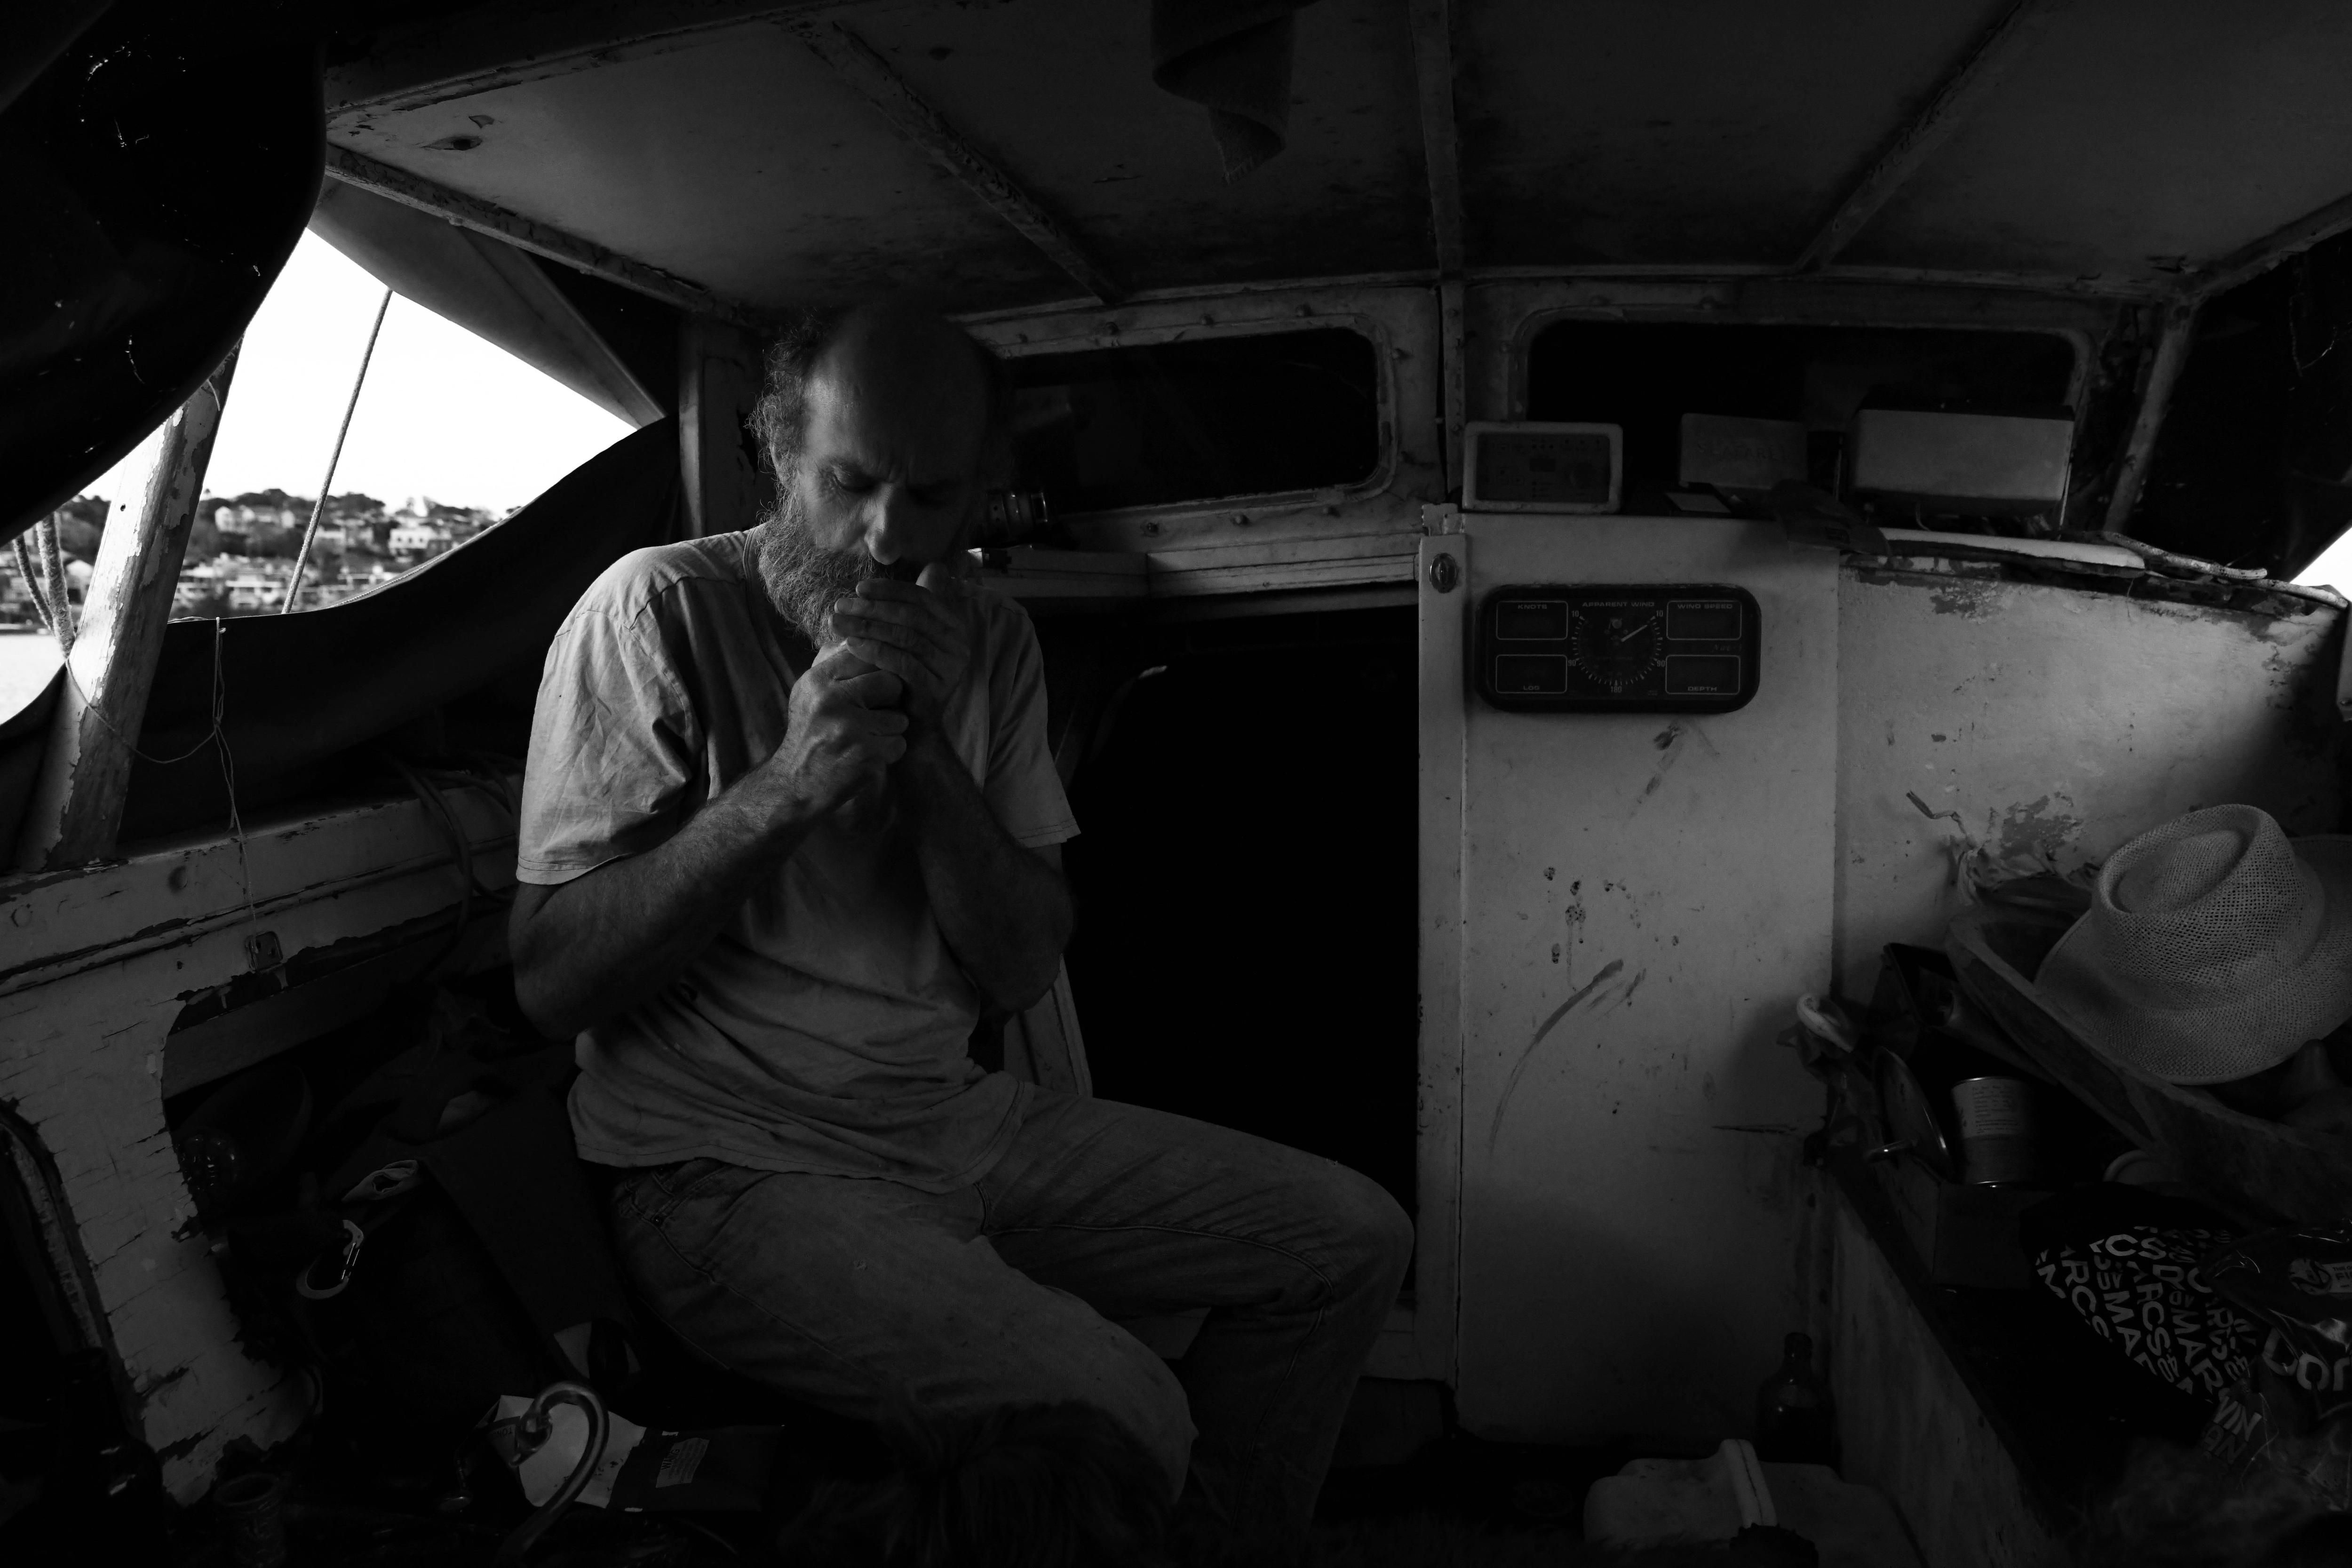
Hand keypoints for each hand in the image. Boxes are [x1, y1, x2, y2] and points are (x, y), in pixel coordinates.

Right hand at [762, 642, 906, 821]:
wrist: (794, 786)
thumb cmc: (809, 735)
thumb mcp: (809, 694)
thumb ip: (833, 664)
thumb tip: (861, 632)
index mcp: (817, 680)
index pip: (867, 654)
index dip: (878, 670)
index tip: (875, 685)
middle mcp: (831, 700)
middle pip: (891, 683)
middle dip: (890, 701)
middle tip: (873, 716)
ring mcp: (849, 728)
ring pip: (899, 718)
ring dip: (889, 732)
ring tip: (864, 741)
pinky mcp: (865, 755)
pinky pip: (899, 744)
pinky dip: (888, 754)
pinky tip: (865, 758)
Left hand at [827, 562, 971, 731]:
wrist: (911, 728)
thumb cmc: (904, 678)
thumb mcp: (909, 639)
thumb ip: (915, 607)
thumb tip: (937, 565)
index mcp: (954, 628)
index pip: (922, 599)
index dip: (889, 590)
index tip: (858, 588)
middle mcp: (958, 646)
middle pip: (911, 616)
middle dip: (872, 607)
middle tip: (840, 605)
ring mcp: (949, 668)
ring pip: (905, 637)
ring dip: (867, 626)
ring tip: (838, 622)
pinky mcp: (935, 688)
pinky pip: (901, 662)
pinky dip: (874, 650)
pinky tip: (851, 644)